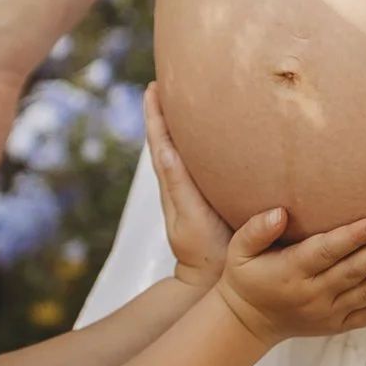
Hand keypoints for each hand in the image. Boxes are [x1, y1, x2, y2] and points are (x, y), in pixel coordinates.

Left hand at [144, 86, 231, 291]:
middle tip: (163, 83)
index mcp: (173, 186)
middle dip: (163, 113)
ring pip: (177, 153)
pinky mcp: (203, 202)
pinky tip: (203, 141)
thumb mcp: (190, 218)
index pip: (159, 142)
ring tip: (179, 102)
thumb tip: (163, 149)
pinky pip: (194, 167)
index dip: (155, 115)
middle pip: (165, 142)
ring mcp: (189, 195)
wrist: (213, 282)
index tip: (152, 86)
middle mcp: (177, 186)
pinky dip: (191, 148)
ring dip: (175, 128)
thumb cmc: (206, 252)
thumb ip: (178, 185)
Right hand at [215, 208, 365, 345]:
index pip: (326, 253)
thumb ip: (257, 230)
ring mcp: (327, 312)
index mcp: (290, 272)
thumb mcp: (239, 250)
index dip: (352, 238)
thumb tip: (279, 213)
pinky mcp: (337, 325)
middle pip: (353, 271)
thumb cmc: (247, 276)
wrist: (248, 321)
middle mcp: (312, 294)